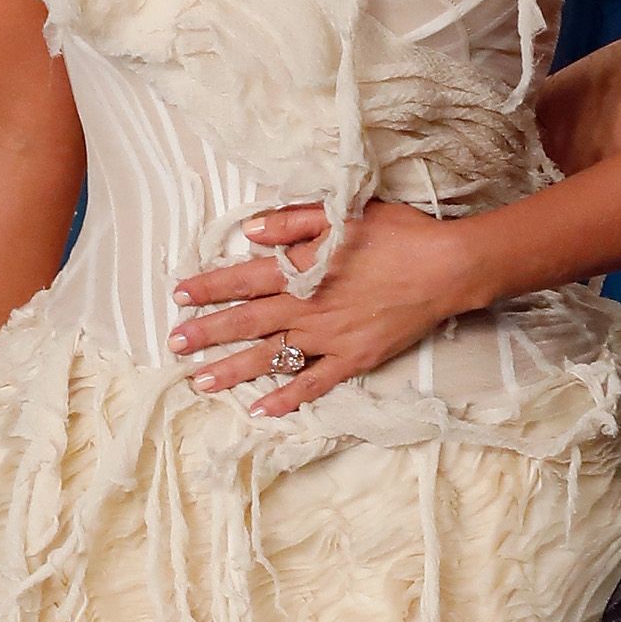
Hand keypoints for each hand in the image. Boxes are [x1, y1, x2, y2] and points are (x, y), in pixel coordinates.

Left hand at [168, 198, 489, 417]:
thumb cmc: (396, 234)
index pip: (243, 279)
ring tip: (200, 381)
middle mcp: (307, 307)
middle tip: (174, 344)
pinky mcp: (353, 358)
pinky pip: (313, 383)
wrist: (445, 267)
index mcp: (301, 269)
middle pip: (247, 322)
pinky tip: (260, 409)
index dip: (209, 287)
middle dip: (208, 333)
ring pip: (271, 356)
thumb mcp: (342, 212)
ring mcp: (329, 337)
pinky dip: (286, 397)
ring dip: (233, 369)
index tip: (179, 296)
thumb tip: (249, 231)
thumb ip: (292, 220)